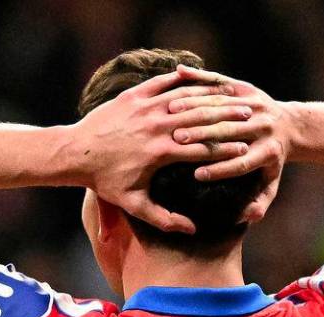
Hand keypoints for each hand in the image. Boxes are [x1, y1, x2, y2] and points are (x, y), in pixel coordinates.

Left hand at [71, 70, 255, 233]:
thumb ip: (163, 219)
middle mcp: (155, 127)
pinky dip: (182, 80)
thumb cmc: (104, 181)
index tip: (245, 150)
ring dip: (210, 97)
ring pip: (185, 98)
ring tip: (231, 97)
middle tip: (249, 117)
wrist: (74, 153)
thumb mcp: (133, 204)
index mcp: (159, 153)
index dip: (226, 149)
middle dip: (226, 118)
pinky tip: (199, 79)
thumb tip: (192, 230)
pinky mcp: (132, 95)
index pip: (202, 149)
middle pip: (200, 119)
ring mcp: (144, 108)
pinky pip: (163, 83)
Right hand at [168, 65, 295, 222]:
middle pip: (230, 132)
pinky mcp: (248, 91)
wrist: (289, 125)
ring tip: (172, 117)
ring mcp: (256, 106)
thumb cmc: (272, 161)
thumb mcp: (271, 183)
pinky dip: (197, 92)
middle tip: (177, 142)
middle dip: (203, 136)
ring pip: (223, 107)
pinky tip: (177, 97)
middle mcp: (264, 127)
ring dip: (196, 111)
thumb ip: (260, 202)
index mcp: (269, 152)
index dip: (220, 169)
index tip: (197, 175)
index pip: (242, 163)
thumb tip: (250, 216)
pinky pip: (220, 89)